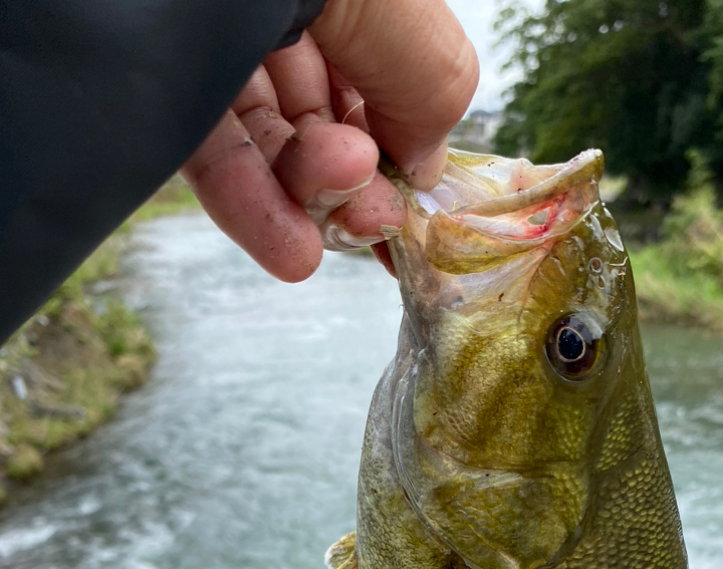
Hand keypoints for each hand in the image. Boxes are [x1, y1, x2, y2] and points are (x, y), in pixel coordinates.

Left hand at [180, 0, 477, 280]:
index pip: (374, 74)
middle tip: (370, 217)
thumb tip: (421, 167)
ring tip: (325, 241)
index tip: (406, 206)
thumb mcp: (408, 16)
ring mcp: (210, 34)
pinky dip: (250, 205)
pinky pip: (208, 146)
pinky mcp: (155, 72)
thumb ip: (429, 90)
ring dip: (306, 201)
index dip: (395, 144)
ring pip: (266, 138)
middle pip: (321, 112)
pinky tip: (290, 254)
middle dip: (351, 178)